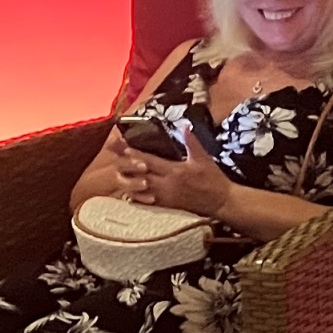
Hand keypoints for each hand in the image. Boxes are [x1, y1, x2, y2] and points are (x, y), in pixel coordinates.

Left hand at [119, 125, 234, 217]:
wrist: (220, 201)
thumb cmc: (213, 178)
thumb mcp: (204, 159)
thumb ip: (192, 143)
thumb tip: (185, 126)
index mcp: (175, 171)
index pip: (150, 161)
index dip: (134, 153)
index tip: (122, 146)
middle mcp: (167, 184)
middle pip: (140, 174)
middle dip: (125, 164)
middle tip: (112, 156)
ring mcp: (165, 197)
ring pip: (140, 189)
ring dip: (127, 180)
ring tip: (115, 173)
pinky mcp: (167, 205)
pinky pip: (147, 201)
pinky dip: (136, 196)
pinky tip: (126, 192)